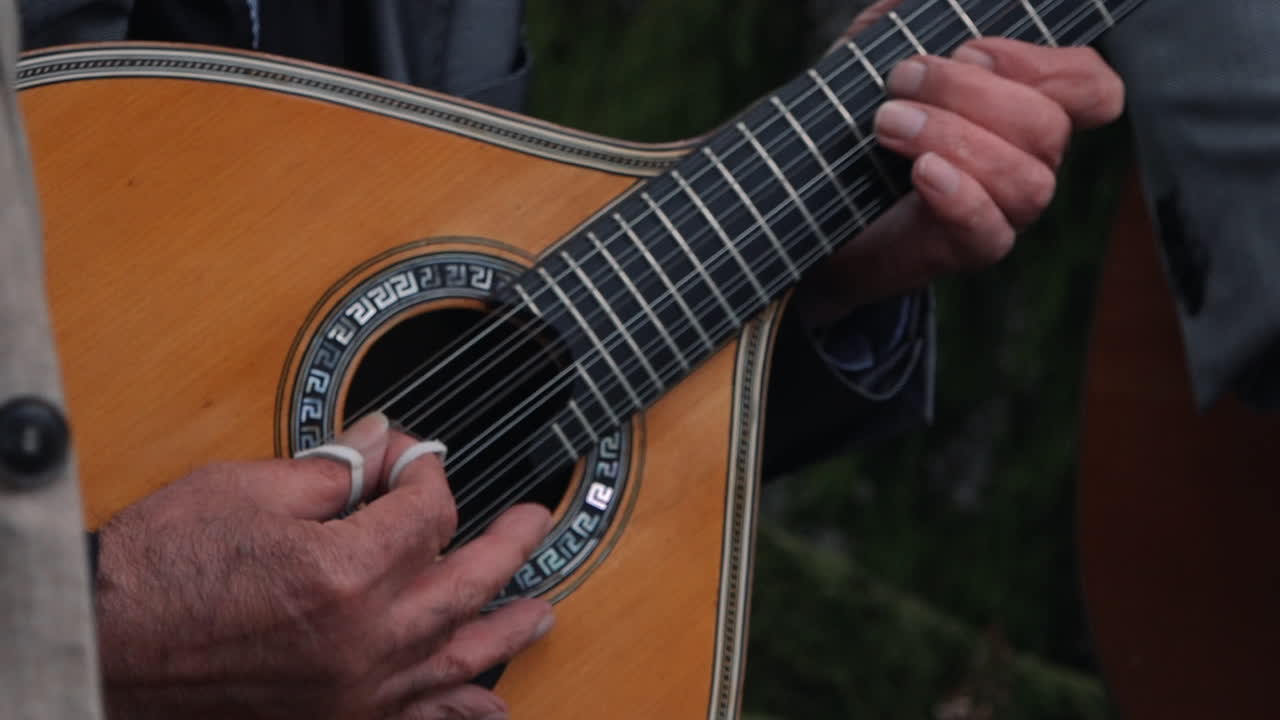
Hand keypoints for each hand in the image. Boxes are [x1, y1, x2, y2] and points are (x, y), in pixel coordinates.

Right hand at [94, 413, 552, 718]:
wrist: (104, 646)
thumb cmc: (159, 571)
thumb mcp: (246, 489)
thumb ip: (333, 467)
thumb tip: (382, 439)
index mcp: (348, 571)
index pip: (429, 512)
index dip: (429, 472)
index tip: (417, 458)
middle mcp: (365, 638)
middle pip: (466, 581)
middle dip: (507, 543)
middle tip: (532, 520)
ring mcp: (355, 688)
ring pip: (459, 654)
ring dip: (507, 628)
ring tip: (542, 611)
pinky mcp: (334, 717)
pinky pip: (417, 718)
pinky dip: (459, 712)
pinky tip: (490, 708)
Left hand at [794, 1, 1124, 325]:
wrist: (818, 204)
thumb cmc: (862, 126)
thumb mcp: (873, 58)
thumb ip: (901, 19)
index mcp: (1025, 105)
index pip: (1090, 85)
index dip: (1044, 63)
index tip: (970, 49)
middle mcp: (1030, 157)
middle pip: (1048, 126)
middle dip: (970, 93)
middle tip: (901, 80)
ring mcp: (1007, 208)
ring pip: (1028, 180)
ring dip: (954, 138)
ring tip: (888, 123)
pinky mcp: (972, 248)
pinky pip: (992, 228)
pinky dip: (960, 194)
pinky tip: (921, 171)